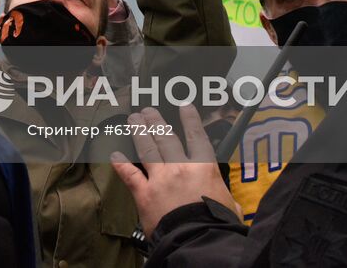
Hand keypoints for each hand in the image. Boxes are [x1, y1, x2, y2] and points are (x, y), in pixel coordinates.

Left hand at [110, 106, 240, 237]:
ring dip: (139, 132)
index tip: (184, 106)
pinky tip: (114, 154)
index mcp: (203, 168)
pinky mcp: (144, 194)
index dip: (190, 120)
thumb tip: (231, 206)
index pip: (196, 137)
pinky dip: (120, 164)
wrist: (198, 241)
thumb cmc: (218, 225)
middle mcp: (180, 168)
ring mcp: (160, 179)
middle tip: (147, 111)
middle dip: (155, 121)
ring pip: (147, 149)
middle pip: (165, 137)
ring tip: (133, 119)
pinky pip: (129, 175)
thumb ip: (226, 199)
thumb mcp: (230, 207)